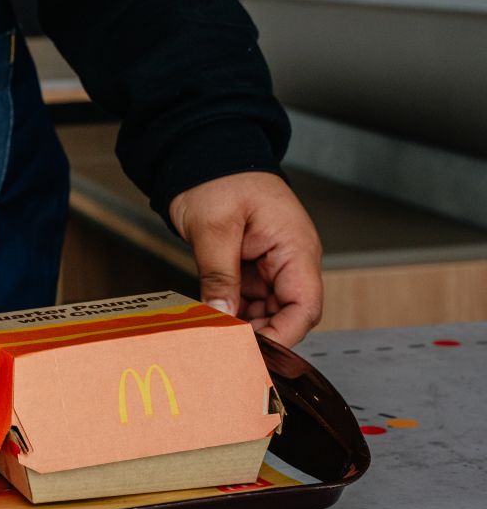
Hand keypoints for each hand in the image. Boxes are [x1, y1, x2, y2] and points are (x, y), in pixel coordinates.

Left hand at [169, 171, 322, 345]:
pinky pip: (249, 301)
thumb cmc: (218, 179)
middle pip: (287, 315)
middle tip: (225, 350)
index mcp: (295, 248)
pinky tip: (213, 321)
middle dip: (260, 335)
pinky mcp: (253, 268)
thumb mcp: (214, 229)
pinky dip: (233, 313)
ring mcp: (272, 265)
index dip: (283, 334)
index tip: (254, 353)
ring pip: (267, 312)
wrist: (204, 156)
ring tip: (214, 338)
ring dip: (244, 326)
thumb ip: (219, 275)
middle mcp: (291, 260)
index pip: (304, 306)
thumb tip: (222, 316)